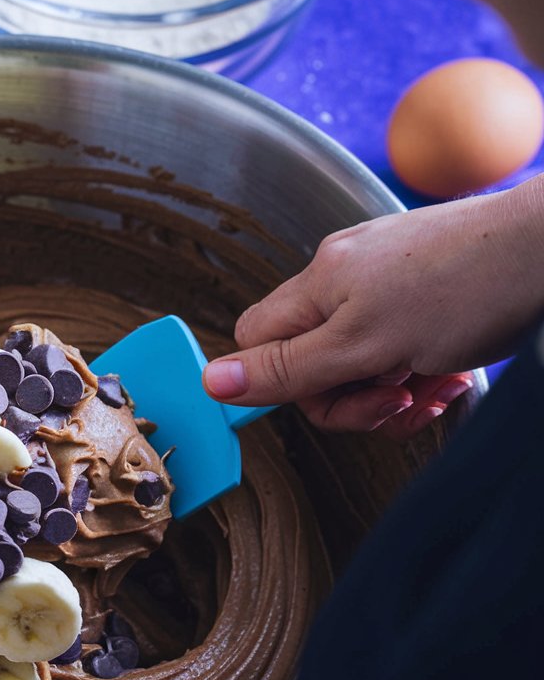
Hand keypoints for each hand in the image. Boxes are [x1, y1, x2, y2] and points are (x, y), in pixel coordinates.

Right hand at [203, 177, 543, 435]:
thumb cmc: (469, 287)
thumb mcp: (364, 346)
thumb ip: (285, 369)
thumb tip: (209, 381)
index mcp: (318, 284)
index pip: (256, 342)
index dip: (278, 384)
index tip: (324, 401)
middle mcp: (344, 277)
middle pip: (310, 362)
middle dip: (352, 398)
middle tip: (393, 399)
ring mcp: (385, 282)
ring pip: (358, 362)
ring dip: (392, 391)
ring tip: (432, 387)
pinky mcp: (423, 291)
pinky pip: (398, 347)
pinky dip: (421, 371)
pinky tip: (450, 374)